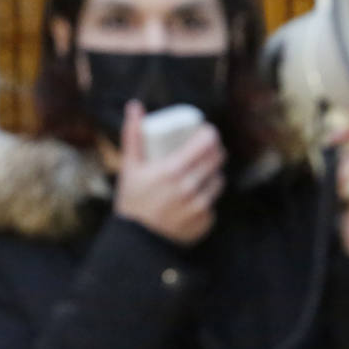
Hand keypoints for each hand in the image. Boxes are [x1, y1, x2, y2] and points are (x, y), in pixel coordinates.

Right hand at [113, 101, 225, 244]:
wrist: (136, 242)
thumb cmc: (132, 201)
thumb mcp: (130, 167)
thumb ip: (133, 135)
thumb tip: (135, 106)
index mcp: (173, 170)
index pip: (208, 142)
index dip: (209, 134)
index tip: (204, 132)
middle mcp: (190, 187)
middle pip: (217, 159)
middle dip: (213, 150)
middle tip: (203, 150)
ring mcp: (199, 206)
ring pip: (218, 180)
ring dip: (212, 174)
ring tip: (200, 173)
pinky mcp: (205, 221)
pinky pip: (213, 203)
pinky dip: (206, 198)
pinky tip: (195, 198)